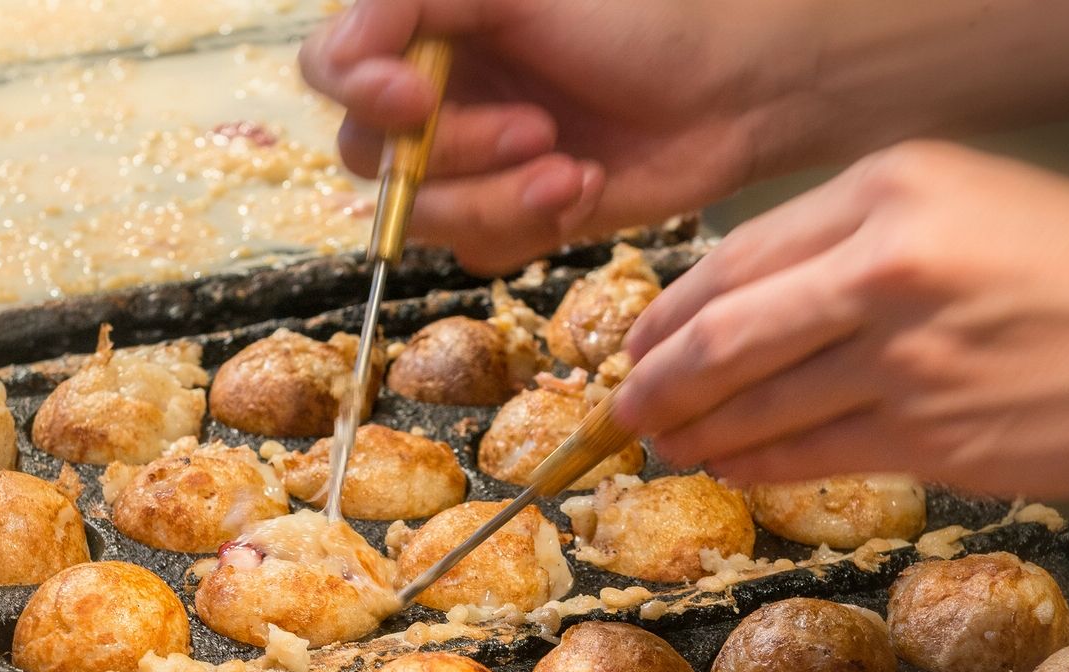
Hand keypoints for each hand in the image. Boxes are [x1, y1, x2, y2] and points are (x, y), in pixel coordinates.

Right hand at [299, 0, 815, 273]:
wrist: (737, 89)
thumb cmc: (643, 16)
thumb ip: (412, 2)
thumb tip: (343, 63)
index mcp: (424, 28)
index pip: (331, 67)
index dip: (360, 91)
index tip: (418, 97)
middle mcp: (436, 95)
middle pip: (374, 157)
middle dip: (459, 155)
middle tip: (540, 129)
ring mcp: (474, 163)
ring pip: (426, 216)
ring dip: (500, 200)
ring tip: (571, 169)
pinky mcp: (515, 217)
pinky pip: (479, 250)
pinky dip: (531, 227)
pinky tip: (584, 190)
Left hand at [614, 142, 1068, 496]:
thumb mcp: (971, 203)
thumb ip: (861, 246)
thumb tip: (757, 308)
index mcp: (891, 191)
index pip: (739, 260)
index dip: (671, 313)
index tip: (637, 344)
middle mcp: (886, 267)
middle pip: (727, 336)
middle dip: (657, 382)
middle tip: (618, 412)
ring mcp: (909, 356)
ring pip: (765, 406)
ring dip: (702, 434)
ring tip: (665, 447)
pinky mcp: (938, 434)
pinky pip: (818, 457)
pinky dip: (763, 467)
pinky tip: (737, 469)